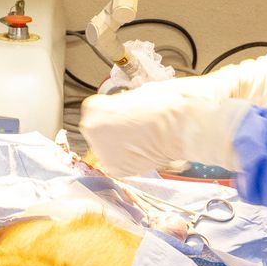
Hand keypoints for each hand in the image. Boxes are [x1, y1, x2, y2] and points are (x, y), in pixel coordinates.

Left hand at [81, 84, 251, 178]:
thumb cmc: (162, 106)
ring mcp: (100, 149)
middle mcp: (90, 128)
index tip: (124, 119)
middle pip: (97, 132)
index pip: (95, 114)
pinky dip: (129, 161)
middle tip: (135, 131)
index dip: (112, 117)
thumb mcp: (132, 97)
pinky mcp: (114, 168)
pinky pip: (118, 165)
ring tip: (142, 141)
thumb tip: (121, 114)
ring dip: (120, 148)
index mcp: (92, 107)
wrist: (176, 124)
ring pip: (107, 150)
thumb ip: (118, 108)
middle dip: (113, 133)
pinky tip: (143, 151)